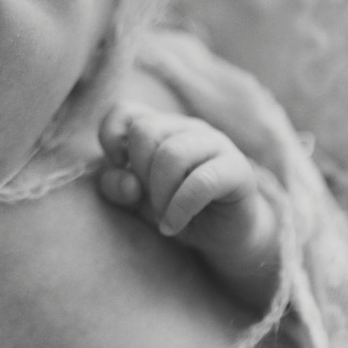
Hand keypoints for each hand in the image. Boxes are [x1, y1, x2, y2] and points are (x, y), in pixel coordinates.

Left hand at [98, 102, 269, 258]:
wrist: (223, 236)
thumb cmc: (174, 209)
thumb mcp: (135, 201)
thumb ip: (117, 186)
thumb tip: (126, 181)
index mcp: (159, 126)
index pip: (124, 111)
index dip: (111, 138)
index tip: (121, 168)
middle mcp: (186, 128)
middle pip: (145, 130)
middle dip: (139, 172)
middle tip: (149, 199)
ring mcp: (214, 143)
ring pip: (172, 153)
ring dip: (159, 194)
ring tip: (162, 216)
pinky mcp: (237, 169)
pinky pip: (201, 182)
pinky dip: (179, 209)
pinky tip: (172, 226)